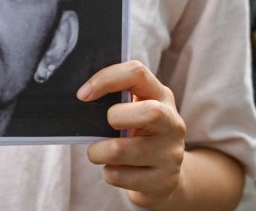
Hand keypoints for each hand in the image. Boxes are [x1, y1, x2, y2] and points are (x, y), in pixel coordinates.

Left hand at [78, 61, 186, 209]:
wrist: (165, 176)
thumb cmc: (140, 135)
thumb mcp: (137, 110)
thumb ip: (117, 98)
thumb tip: (82, 96)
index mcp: (161, 96)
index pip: (137, 73)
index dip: (106, 79)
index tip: (83, 94)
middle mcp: (172, 123)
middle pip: (149, 112)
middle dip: (114, 118)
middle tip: (103, 127)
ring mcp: (171, 154)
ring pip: (121, 150)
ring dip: (98, 151)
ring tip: (98, 152)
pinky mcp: (163, 181)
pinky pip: (120, 177)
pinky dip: (108, 173)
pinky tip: (115, 170)